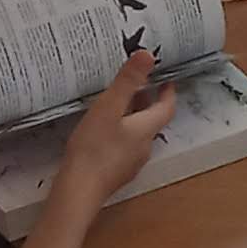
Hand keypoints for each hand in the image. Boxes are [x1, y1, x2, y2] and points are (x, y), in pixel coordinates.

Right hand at [53, 51, 177, 210]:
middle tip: (138, 85)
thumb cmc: (93, 149)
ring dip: (131, 117)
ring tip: (117, 103)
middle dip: (146, 102)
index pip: (166, 107)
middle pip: (151, 120)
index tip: (166, 79)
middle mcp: (143, 147)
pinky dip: (119, 133)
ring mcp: (129, 162)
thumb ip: (127, 81)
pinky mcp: (115, 172)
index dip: (168, 92)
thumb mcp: (109, 108)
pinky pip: (123, 147)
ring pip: (136, 134)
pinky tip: (101, 131)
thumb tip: (148, 55)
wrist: (78, 191)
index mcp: (146, 129)